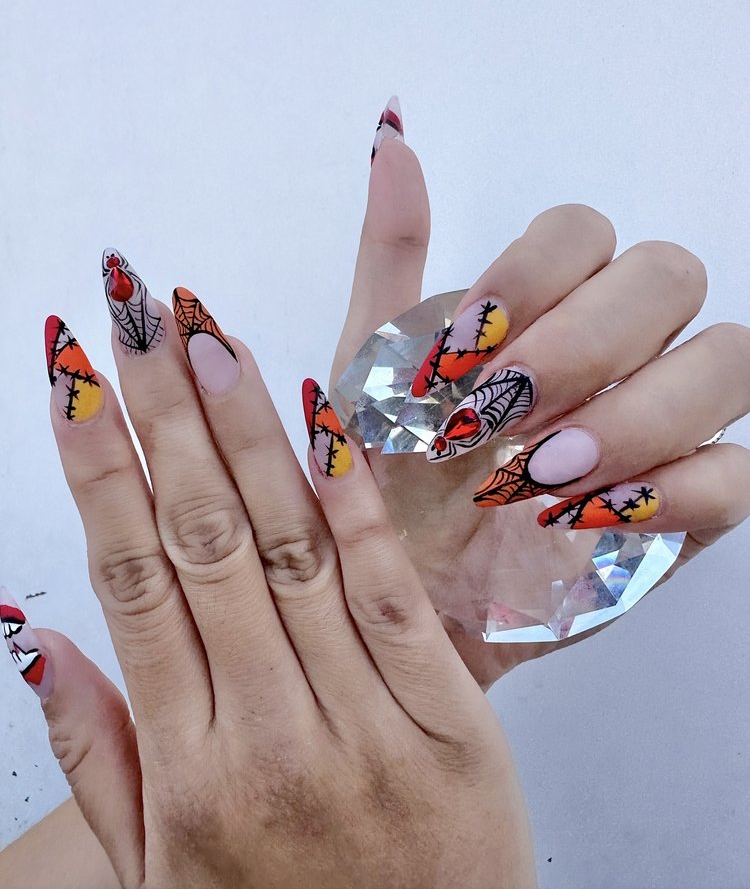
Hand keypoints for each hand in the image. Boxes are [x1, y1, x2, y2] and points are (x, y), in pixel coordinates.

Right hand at [2, 261, 534, 887]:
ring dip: (248, 429)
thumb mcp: (154, 874)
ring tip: (209, 336)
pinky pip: (392, 592)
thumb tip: (33, 632)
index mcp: (186, 767)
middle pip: (203, 537)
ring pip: (291, 547)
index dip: (98, 463)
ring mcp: (365, 721)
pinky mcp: (451, 718)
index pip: (128, 577)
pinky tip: (325, 419)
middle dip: (165, 412)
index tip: (77, 375)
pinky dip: (355, 502)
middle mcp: (267, 731)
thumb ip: (98, 750)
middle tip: (140, 312)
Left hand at [335, 107, 749, 688]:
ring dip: (637, 411)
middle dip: (586, 342)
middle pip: (668, 277)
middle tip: (501, 415)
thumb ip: (391, 259)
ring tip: (541, 474)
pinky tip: (591, 516)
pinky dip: (680, 487)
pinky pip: (741, 472)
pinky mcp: (685, 510)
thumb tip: (390, 136)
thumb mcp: (370, 373)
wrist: (395, 599)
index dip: (534, 274)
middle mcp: (614, 350)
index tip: (462, 350)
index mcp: (543, 305)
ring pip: (729, 359)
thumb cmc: (379, 484)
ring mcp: (660, 425)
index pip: (584, 230)